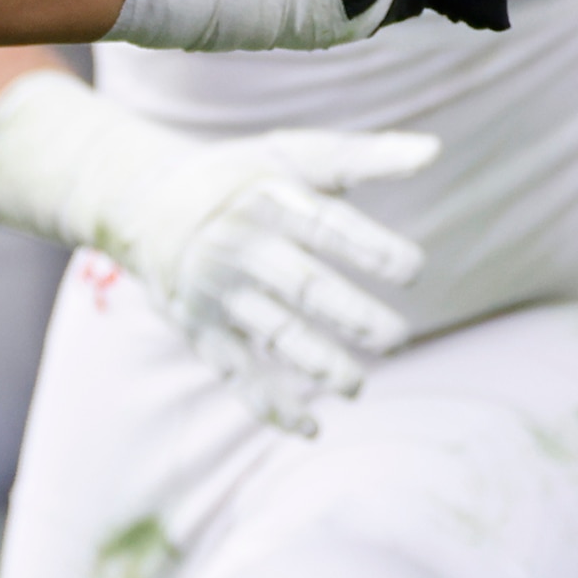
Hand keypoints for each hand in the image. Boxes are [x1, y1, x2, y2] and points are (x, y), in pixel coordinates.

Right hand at [0, 71, 430, 433]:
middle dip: (350, 314)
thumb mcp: (293, 153)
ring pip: (273, 332)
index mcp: (270, 199)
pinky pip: (236, 371)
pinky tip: (309, 428)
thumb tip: (434, 150)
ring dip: (317, 363)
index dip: (370, 247)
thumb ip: (364, 156)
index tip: (413, 269)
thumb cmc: (240, 178)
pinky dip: (269, 403)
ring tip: (357, 387)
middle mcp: (241, 246)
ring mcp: (217, 291)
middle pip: (302, 285)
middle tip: (398, 338)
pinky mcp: (198, 328)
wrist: (143, 203)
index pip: (327, 225)